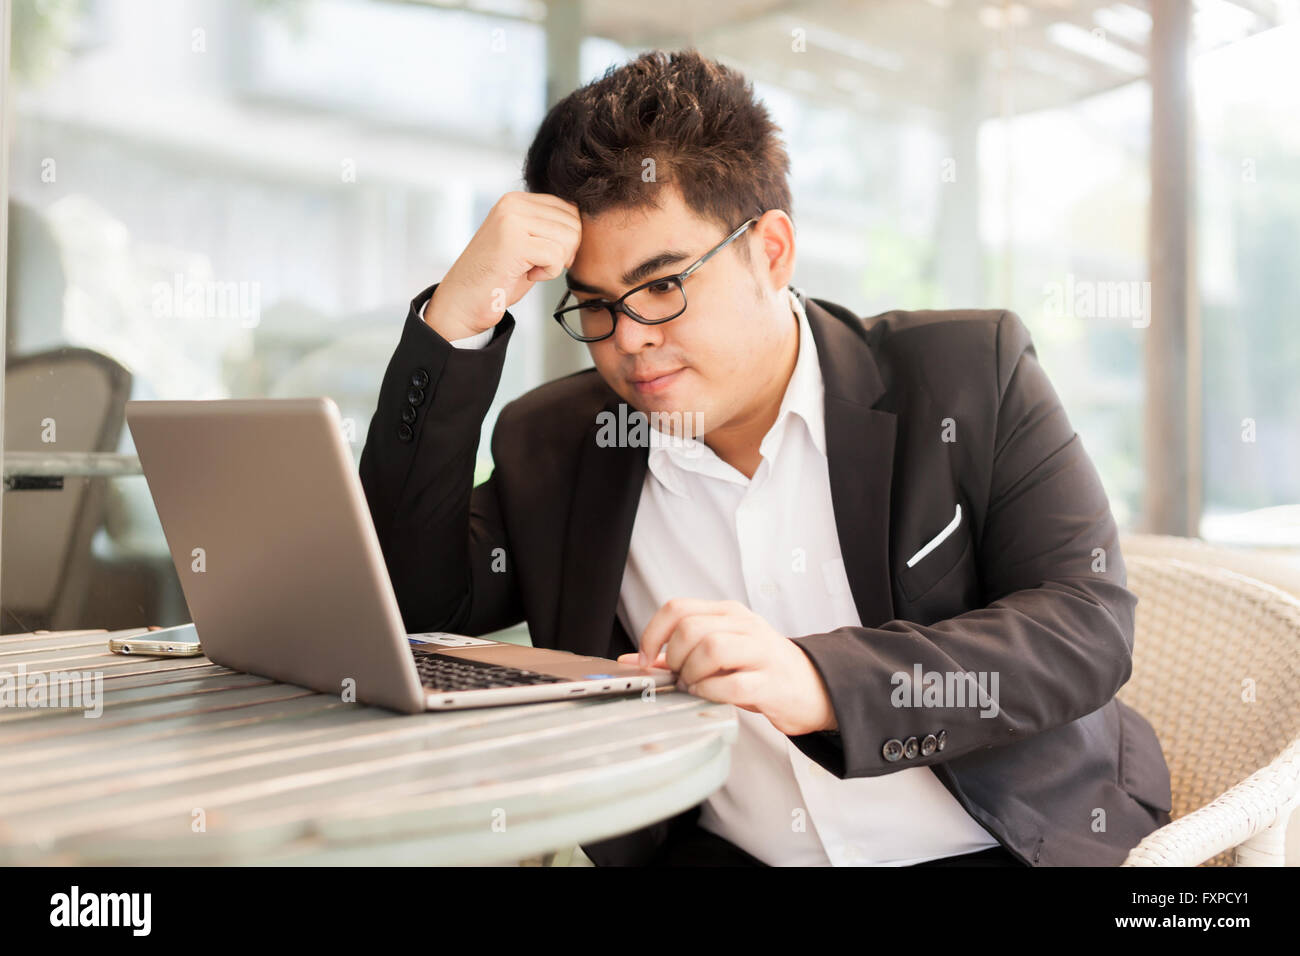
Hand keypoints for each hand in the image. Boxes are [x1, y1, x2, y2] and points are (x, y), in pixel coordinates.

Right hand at [427, 191, 581, 340]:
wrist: (463, 302)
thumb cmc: (498, 278)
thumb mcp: (526, 243)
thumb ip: (549, 227)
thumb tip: (585, 224)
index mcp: (517, 200)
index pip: (569, 209)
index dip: (568, 239)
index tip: (546, 256)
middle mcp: (513, 203)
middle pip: (573, 222)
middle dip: (565, 251)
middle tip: (538, 265)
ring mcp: (511, 220)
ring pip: (568, 238)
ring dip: (555, 262)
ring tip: (529, 268)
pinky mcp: (513, 241)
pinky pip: (556, 255)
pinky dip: (548, 273)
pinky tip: (527, 275)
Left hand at [616, 598, 837, 736]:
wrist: (814, 687)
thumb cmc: (760, 670)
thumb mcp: (720, 653)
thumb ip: (676, 655)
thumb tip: (632, 660)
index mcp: (728, 614)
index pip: (678, 608)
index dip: (653, 634)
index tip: (646, 659)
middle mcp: (744, 626)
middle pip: (691, 629)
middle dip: (674, 658)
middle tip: (679, 676)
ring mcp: (760, 651)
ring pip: (711, 649)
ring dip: (692, 674)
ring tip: (695, 687)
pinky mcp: (771, 681)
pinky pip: (732, 683)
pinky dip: (711, 692)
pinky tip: (710, 696)